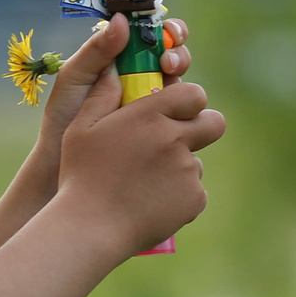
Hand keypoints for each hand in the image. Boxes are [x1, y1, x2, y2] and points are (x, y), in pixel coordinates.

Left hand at [35, 16, 193, 151]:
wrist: (64, 168)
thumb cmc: (64, 119)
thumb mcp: (74, 79)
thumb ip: (96, 50)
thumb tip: (122, 19)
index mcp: (121, 61)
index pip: (151, 35)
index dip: (164, 29)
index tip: (164, 31)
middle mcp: (142, 79)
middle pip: (174, 55)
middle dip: (178, 51)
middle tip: (167, 61)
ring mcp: (155, 104)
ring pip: (182, 83)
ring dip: (182, 76)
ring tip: (169, 81)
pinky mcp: (164, 128)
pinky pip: (183, 114)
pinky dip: (186, 107)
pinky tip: (176, 107)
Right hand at [56, 44, 225, 255]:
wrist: (91, 227)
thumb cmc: (81, 175)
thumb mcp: (81, 128)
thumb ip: (102, 95)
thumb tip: (114, 69)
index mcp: (150, 116)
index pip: (194, 94)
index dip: (188, 100)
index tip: (176, 109)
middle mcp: (175, 140)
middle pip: (214, 123)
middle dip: (202, 126)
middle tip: (178, 139)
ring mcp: (188, 171)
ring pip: (196, 161)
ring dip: (180, 166)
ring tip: (145, 181)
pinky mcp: (194, 200)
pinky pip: (194, 191)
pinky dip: (178, 195)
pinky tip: (150, 201)